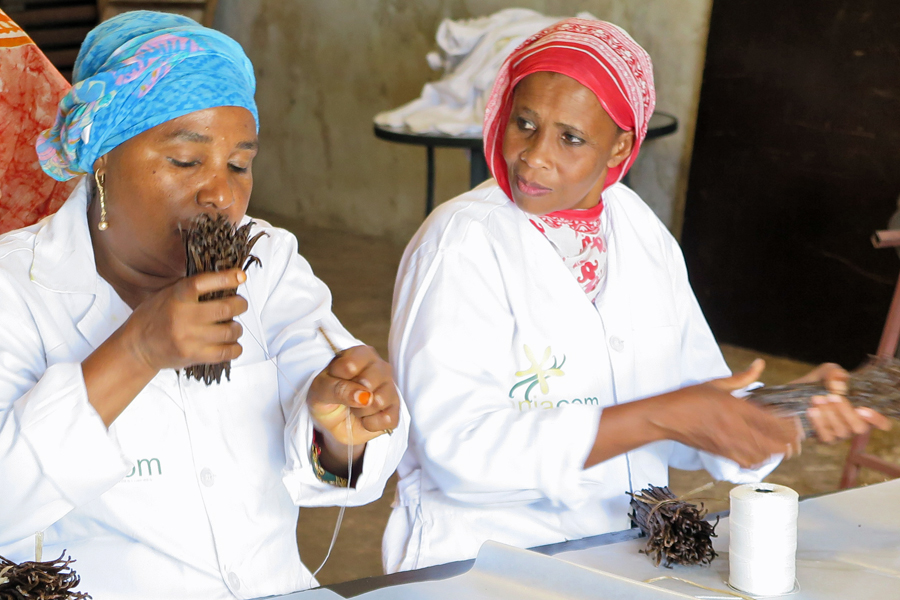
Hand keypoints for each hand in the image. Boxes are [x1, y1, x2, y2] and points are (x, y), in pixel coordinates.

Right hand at [124, 268, 248, 371]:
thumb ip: (191, 288)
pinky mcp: (193, 356)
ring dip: (237, 327)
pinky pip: (226, 352)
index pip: (203, 283)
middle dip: (240, 304)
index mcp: (176, 297)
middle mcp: (183, 317)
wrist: (137, 348)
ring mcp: (189, 338)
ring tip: (233, 326)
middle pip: (225, 308)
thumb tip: (226, 278)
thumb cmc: (154, 317)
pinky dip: (235, 347)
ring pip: (230, 331)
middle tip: (241, 304)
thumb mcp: (167, 294)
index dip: (226, 278)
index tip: (241, 276)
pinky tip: (232, 343)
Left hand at [308, 345, 399, 454]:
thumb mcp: (320, 390)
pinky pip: (387, 419)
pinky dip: (370, 424)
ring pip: (379, 401)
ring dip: (360, 411)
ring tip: (356, 408)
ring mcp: (390, 389)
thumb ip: (338, 389)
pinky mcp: (395, 410)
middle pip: (368, 382)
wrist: (333, 420)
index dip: (337, 378)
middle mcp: (380, 367)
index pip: (349, 365)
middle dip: (351, 396)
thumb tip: (363, 396)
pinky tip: (365, 419)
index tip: (333, 380)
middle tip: (346, 396)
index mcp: (361, 354)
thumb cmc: (327, 396)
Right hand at [650, 359, 799, 467]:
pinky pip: (748, 462)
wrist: (666, 417)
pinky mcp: (721, 453)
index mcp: (734, 407)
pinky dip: (759, 460)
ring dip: (775, 451)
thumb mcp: (716, 383)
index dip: (788, 425)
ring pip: (763, 455)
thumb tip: (760, 364)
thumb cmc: (688, 398)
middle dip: (787, 441)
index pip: (771, 420)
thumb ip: (742, 377)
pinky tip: (761, 454)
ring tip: (780, 445)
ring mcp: (728, 443)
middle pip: (772, 442)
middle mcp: (734, 427)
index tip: (795, 422)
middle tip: (794, 436)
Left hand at [791, 363, 891, 442]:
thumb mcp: (825, 372)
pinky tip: (811, 410)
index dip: (877, 419)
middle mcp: (853, 424)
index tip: (863, 409)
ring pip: (842, 432)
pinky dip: (819, 423)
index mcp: (861, 409)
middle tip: (831, 396)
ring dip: (829, 414)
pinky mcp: (824, 440)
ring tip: (817, 398)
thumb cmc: (816, 384)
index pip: (880, 422)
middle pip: (860, 428)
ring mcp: (839, 434)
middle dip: (846, 411)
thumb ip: (834, 373)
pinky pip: (826, 437)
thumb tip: (839, 386)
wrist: (791, 394)